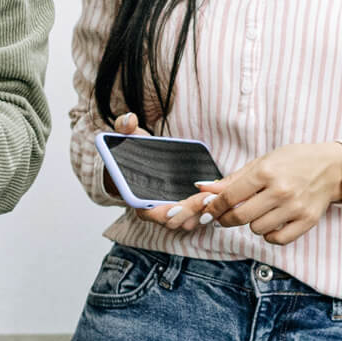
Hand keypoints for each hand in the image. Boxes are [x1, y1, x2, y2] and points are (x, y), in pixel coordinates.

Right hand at [104, 113, 207, 229]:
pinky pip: (197, 215)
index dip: (164, 214)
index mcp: (137, 199)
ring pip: (188, 221)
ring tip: (214, 197)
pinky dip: (206, 209)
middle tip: (207, 198)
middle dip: (190, 211)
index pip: (150, 214)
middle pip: (174, 221)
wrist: (140, 160)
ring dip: (201, 212)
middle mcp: (155, 209)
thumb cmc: (132, 152)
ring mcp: (171, 210)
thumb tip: (129, 119)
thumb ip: (124, 126)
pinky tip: (217, 196)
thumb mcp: (126, 136)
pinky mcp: (185, 207)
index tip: (176, 207)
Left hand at [197, 141, 341, 245]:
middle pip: (240, 217)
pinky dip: (270, 234)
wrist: (332, 167)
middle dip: (226, 219)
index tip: (208, 210)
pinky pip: (277, 239)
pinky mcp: (307, 221)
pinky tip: (272, 222)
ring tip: (260, 212)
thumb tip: (204, 189)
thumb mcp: (263, 161)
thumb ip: (234, 179)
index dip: (214, 206)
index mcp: (266, 172)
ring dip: (252, 224)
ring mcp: (295, 208)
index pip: (230, 196)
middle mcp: (280, 191)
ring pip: (257, 229)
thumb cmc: (295, 161)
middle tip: (225, 217)